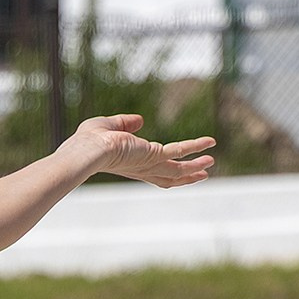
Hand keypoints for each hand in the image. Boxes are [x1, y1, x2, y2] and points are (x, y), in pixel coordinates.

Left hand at [74, 114, 215, 188]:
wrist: (87, 150)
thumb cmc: (88, 141)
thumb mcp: (107, 126)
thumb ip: (124, 123)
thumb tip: (140, 120)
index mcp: (128, 164)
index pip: (150, 171)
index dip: (163, 169)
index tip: (175, 166)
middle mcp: (140, 169)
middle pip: (167, 178)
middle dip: (185, 176)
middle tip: (202, 174)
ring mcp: (148, 165)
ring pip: (177, 170)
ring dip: (195, 165)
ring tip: (210, 162)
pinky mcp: (154, 157)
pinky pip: (180, 152)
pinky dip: (196, 146)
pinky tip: (210, 142)